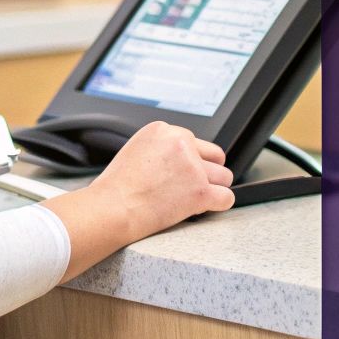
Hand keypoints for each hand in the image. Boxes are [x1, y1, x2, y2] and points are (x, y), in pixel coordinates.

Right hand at [41, 121, 234, 281]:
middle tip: (189, 187)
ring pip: (224, 177)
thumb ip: (162, 149)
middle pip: (215, 157)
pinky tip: (203, 208)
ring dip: (212, 189)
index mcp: (164, 130)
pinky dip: (218, 205)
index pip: (194, 142)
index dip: (190, 161)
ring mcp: (193, 167)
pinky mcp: (200, 191)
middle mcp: (181, 143)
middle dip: (207, 172)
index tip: (179, 174)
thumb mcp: (136, 150)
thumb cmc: (116, 188)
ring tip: (190, 200)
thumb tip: (180, 160)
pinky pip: (226, 197)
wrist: (111, 209)